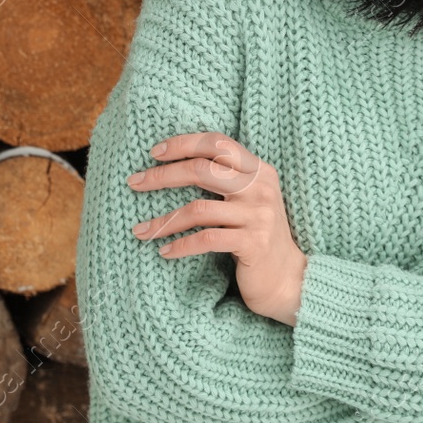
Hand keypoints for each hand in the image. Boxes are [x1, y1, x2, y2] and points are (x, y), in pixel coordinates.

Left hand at [128, 132, 307, 326]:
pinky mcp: (253, 244)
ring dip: (163, 221)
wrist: (288, 279)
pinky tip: (164, 251)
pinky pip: (206, 239)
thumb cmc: (256, 235)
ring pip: (198, 208)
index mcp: (259, 170)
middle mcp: (261, 188)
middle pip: (202, 170)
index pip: (217, 143)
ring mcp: (258, 216)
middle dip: (162, 176)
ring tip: (140, 230)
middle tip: (134, 182)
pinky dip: (180, 245)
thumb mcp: (248, 199)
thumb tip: (173, 163)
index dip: (184, 143)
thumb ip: (225, 179)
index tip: (154, 152)